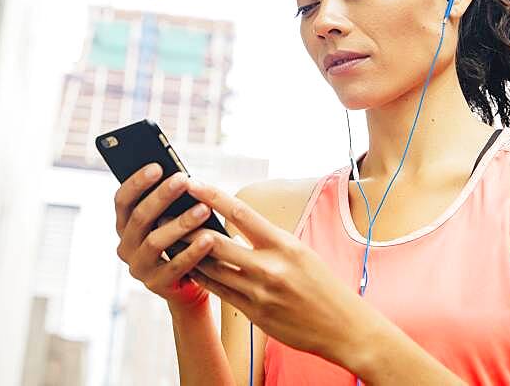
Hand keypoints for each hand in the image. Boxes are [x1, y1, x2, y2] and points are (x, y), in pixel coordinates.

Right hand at [113, 164, 216, 309]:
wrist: (186, 285)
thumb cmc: (179, 242)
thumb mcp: (169, 220)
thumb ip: (168, 203)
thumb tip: (182, 176)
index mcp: (125, 225)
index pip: (122, 200)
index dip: (137, 182)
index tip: (157, 166)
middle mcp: (126, 246)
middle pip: (139, 218)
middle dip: (161, 196)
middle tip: (183, 179)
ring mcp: (139, 267)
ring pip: (155, 241)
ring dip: (180, 223)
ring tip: (203, 209)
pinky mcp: (157, 285)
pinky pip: (175, 266)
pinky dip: (192, 251)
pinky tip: (209, 238)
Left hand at [184, 178, 367, 361]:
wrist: (342, 327)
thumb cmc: (322, 285)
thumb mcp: (300, 251)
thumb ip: (269, 239)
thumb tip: (237, 222)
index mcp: (284, 244)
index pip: (240, 213)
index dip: (212, 195)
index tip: (191, 182)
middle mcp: (270, 266)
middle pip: (217, 242)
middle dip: (189, 227)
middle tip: (167, 213)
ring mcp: (259, 292)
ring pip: (213, 268)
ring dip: (189, 253)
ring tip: (170, 238)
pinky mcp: (253, 313)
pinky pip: (219, 291)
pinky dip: (201, 277)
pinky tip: (189, 267)